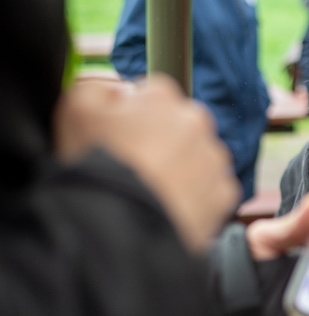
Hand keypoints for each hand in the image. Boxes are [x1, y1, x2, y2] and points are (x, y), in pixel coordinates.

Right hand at [54, 75, 238, 252]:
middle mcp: (197, 122)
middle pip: (180, 127)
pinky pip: (211, 192)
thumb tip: (120, 92)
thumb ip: (99, 89)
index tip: (122, 139)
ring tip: (152, 193)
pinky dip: (195, 199)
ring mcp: (214, 158)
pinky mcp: (225, 193)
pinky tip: (169, 209)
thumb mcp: (76, 112)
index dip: (134, 117)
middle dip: (162, 142)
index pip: (153, 95)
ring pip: (198, 159)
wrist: (120, 225)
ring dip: (181, 170)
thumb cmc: (95, 166)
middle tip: (136, 169)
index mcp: (163, 97)